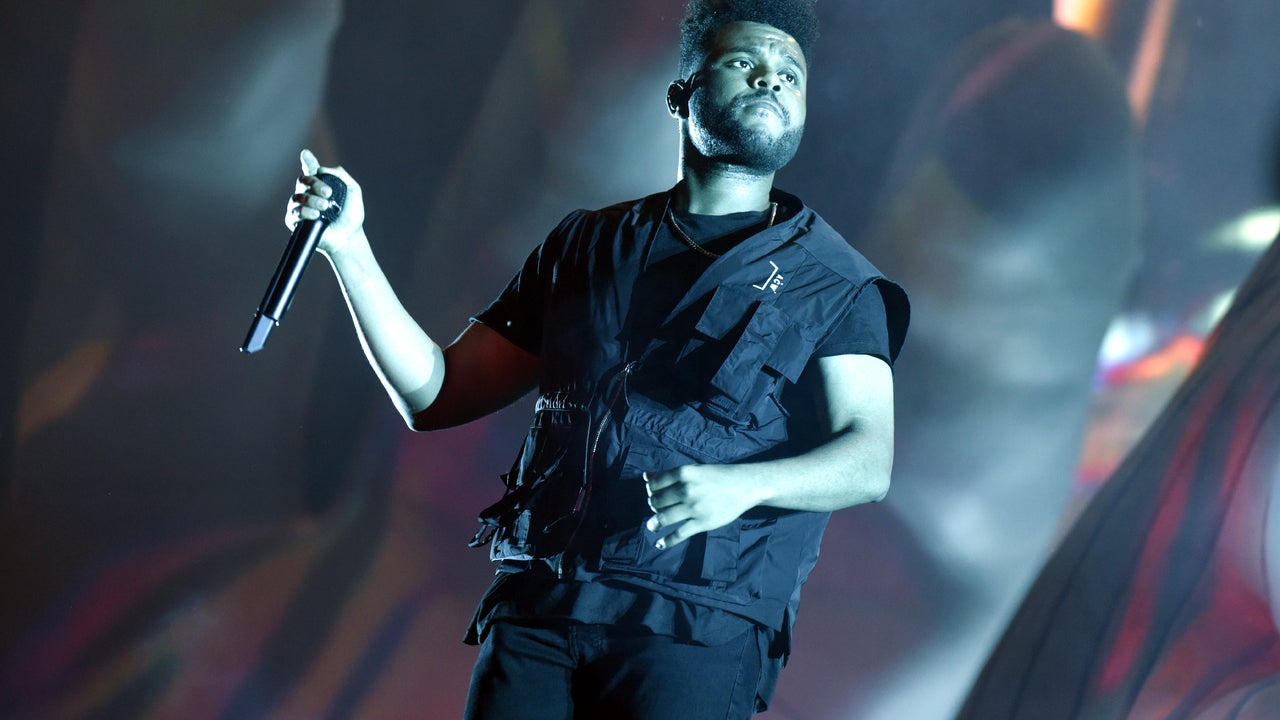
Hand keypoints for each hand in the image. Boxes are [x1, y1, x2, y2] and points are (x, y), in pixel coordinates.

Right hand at [285, 148, 365, 256]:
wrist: (348, 237)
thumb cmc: (351, 216)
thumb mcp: (353, 192)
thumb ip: (342, 176)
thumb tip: (323, 169)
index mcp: (320, 186)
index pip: (310, 170)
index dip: (307, 161)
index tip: (305, 154)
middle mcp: (307, 194)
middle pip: (303, 180)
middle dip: (315, 184)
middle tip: (328, 194)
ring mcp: (300, 207)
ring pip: (298, 196)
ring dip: (312, 200)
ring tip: (325, 207)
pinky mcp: (295, 221)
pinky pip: (293, 212)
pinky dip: (303, 212)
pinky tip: (314, 216)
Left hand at [643, 465, 762, 549]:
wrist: (744, 485)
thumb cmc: (717, 476)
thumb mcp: (694, 470)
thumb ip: (670, 474)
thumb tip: (646, 476)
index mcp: (683, 473)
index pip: (655, 484)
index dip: (651, 490)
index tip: (653, 493)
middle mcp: (686, 490)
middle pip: (657, 501)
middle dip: (654, 506)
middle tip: (657, 508)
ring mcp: (694, 508)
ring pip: (664, 518)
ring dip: (654, 523)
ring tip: (652, 526)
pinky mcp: (702, 523)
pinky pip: (678, 534)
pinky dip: (667, 541)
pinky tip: (660, 544)